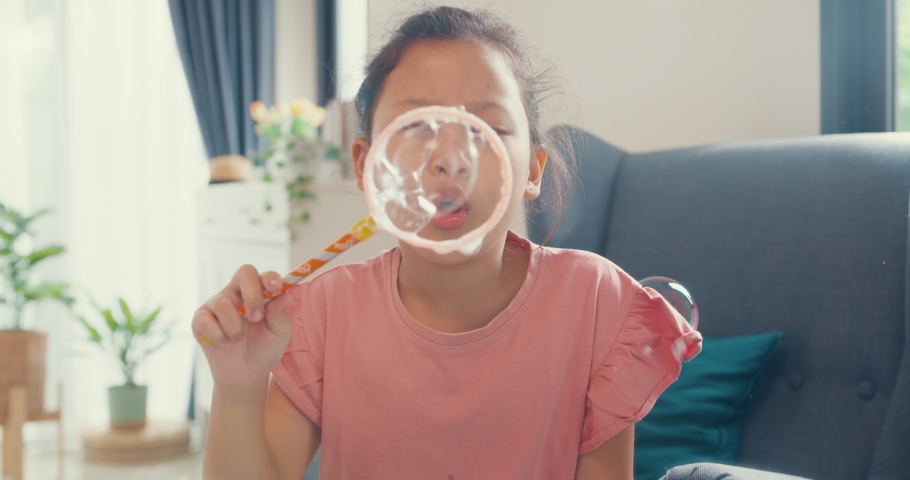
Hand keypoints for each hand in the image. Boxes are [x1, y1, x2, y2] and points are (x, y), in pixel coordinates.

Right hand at [192, 265, 295, 386]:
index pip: (262, 275)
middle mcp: (237, 293)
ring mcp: (217, 304)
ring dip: (234, 326)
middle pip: (243, 273)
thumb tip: (286, 294)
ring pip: (222, 302)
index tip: (275, 288)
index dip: (269, 278)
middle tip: (256, 318)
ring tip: (239, 339)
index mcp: (258, 292)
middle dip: (252, 295)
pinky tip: (225, 343)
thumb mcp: (279, 332)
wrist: (247, 373)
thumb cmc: (266, 347)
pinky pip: (205, 320)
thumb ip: (280, 313)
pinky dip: (218, 335)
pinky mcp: (200, 319)